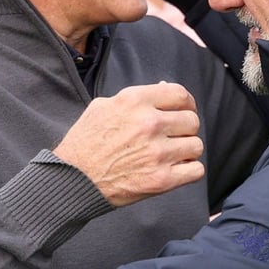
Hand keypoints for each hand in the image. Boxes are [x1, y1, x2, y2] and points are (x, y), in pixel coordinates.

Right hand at [54, 82, 203, 205]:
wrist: (73, 179)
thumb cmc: (85, 142)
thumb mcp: (103, 106)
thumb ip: (136, 97)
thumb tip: (164, 88)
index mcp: (135, 101)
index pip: (180, 94)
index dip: (186, 103)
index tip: (184, 111)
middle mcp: (149, 124)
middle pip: (192, 121)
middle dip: (185, 129)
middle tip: (174, 137)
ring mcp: (157, 153)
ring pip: (196, 146)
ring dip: (187, 151)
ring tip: (172, 154)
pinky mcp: (161, 179)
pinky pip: (195, 170)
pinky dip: (188, 171)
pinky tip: (176, 170)